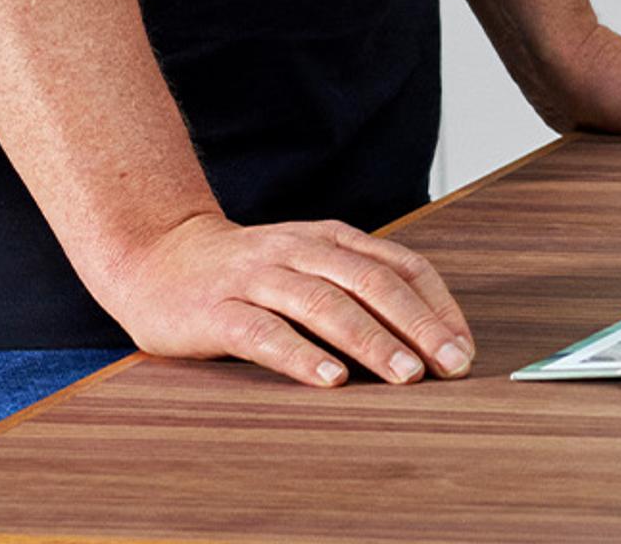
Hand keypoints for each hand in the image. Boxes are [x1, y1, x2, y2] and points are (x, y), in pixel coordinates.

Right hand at [89, 210, 473, 388]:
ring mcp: (257, 279)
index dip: (437, 305)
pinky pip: (264, 333)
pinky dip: (301, 355)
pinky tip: (329, 379)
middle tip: (450, 364)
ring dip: (370, 340)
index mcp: (331, 240)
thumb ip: (357, 287)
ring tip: (404, 374)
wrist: (157, 255)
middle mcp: (300, 252)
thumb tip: (426, 337)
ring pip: (324, 305)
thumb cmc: (248, 272)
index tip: (463, 346)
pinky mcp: (217, 311)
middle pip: (371, 284)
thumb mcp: (309, 263)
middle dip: (417, 325)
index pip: (400, 266)